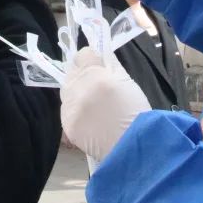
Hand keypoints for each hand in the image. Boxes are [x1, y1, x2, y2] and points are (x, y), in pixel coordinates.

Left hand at [61, 47, 150, 161]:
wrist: (132, 147)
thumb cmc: (136, 112)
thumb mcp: (128, 82)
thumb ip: (111, 65)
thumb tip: (101, 55)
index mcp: (95, 75)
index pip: (82, 55)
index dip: (91, 59)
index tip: (98, 66)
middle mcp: (78, 89)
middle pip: (71, 72)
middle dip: (82, 76)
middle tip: (96, 87)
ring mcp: (70, 108)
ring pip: (66, 92)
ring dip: (76, 94)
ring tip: (93, 105)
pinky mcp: (67, 125)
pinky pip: (66, 110)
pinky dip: (75, 112)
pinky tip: (90, 119)